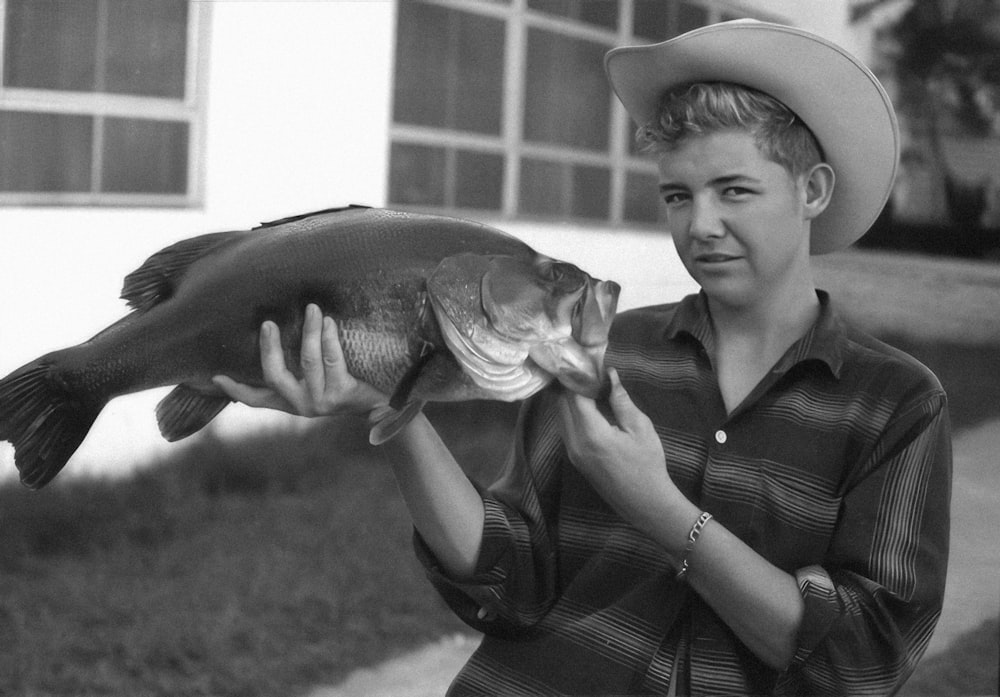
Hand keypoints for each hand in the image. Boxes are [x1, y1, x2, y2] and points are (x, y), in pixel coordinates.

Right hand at [212, 303, 387, 417]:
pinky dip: (327, 338)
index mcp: (293, 403)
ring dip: (308, 331)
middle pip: (275, 375)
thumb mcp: (323, 383)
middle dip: (269, 347)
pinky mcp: (341, 394)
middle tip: (268, 322)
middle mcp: (303, 405)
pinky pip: (331, 359)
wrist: (387, 408)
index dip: (237, 389)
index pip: (258, 399)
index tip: (215, 377)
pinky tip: (327, 322)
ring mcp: (321, 401)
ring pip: (307, 361)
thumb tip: (279, 337)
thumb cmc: (352, 389)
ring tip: (311, 308)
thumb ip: (302, 372)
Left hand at [556, 369, 687, 541]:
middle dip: (567, 382)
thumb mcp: (639, 428)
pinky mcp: (573, 458)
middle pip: (560, 404)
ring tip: (580, 377)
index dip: (576, 374)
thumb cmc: (648, 464)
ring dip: (566, 396)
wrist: (645, 503)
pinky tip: (582, 400)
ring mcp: (571, 452)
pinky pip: (564, 427)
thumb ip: (620, 400)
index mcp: (591, 433)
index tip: (582, 357)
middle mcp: (574, 442)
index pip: (573, 395)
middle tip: (578, 363)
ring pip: (559, 415)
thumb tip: (609, 374)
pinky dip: (569, 410)